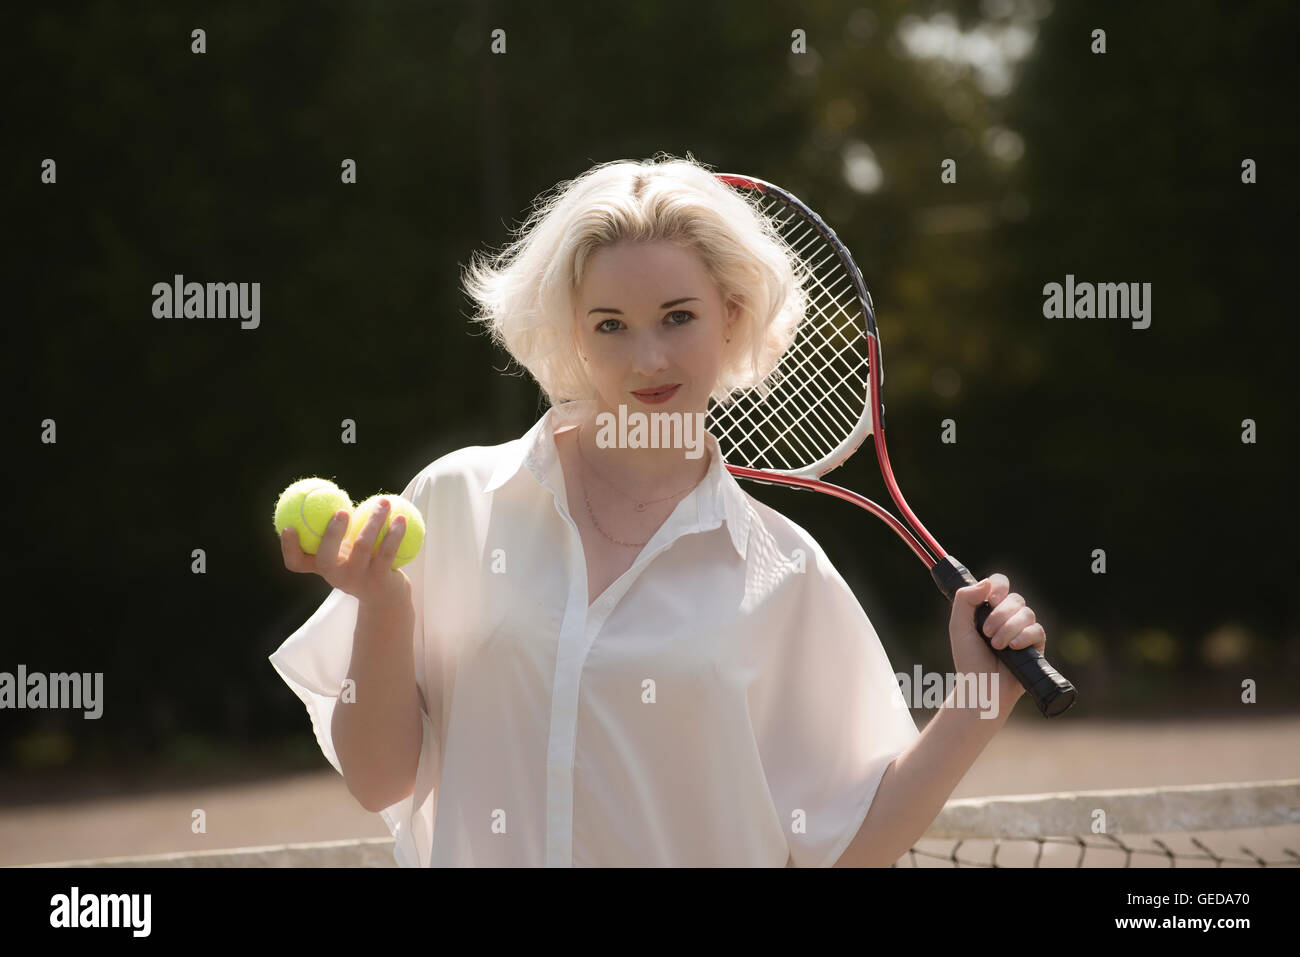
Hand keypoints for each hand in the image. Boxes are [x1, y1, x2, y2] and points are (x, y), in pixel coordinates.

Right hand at [280, 497, 412, 612]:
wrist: (386, 597)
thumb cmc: (361, 565)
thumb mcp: (343, 552)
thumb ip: (335, 532)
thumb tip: (329, 493)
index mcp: (323, 568)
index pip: (296, 563)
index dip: (288, 548)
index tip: (288, 527)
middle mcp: (336, 577)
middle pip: (326, 557)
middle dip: (331, 533)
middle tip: (342, 510)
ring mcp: (357, 580)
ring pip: (362, 547)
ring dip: (374, 521)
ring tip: (383, 502)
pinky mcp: (379, 580)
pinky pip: (388, 551)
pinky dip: (395, 533)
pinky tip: (401, 518)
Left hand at [948, 573, 1047, 715]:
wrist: (980, 687)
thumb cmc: (968, 659)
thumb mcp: (958, 626)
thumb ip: (965, 600)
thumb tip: (986, 582)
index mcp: (990, 609)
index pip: (1000, 584)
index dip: (999, 586)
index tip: (991, 599)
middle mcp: (1008, 617)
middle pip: (1015, 599)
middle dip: (1000, 615)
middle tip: (986, 633)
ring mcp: (1023, 631)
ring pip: (1027, 613)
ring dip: (1008, 628)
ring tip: (997, 646)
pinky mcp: (1035, 647)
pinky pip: (1037, 630)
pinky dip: (1024, 637)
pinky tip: (1012, 647)